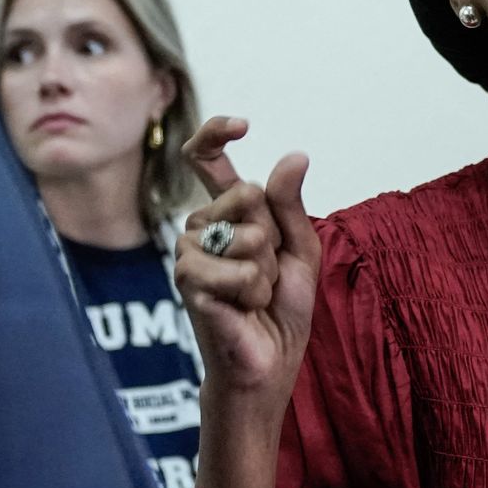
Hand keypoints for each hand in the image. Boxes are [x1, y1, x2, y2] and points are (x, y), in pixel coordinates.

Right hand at [174, 116, 320, 406]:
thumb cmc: (281, 310)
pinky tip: (242, 308)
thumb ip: (291, 205)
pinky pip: (238, 268)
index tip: (241, 127)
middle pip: (247, 194)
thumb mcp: (301, 250)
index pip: (206, 161)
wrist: (268, 361)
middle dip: (274, 237)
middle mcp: (201, 226)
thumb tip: (294, 155)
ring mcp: (189, 252)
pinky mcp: (187, 280)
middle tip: (267, 273)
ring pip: (247, 234)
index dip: (216, 134)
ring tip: (254, 294)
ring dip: (266, 271)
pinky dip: (254, 291)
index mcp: (226, 214)